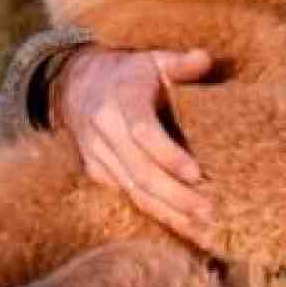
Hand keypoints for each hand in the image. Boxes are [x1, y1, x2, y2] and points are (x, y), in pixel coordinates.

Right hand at [53, 47, 217, 244]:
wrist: (76, 84)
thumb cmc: (128, 74)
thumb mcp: (152, 60)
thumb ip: (180, 63)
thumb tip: (206, 59)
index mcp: (121, 98)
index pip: (143, 132)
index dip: (168, 155)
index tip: (196, 174)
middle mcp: (104, 129)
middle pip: (139, 171)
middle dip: (175, 195)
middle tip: (209, 211)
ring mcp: (97, 154)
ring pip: (133, 191)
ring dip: (169, 213)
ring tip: (203, 228)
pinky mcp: (96, 172)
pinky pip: (128, 197)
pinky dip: (158, 214)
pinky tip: (185, 226)